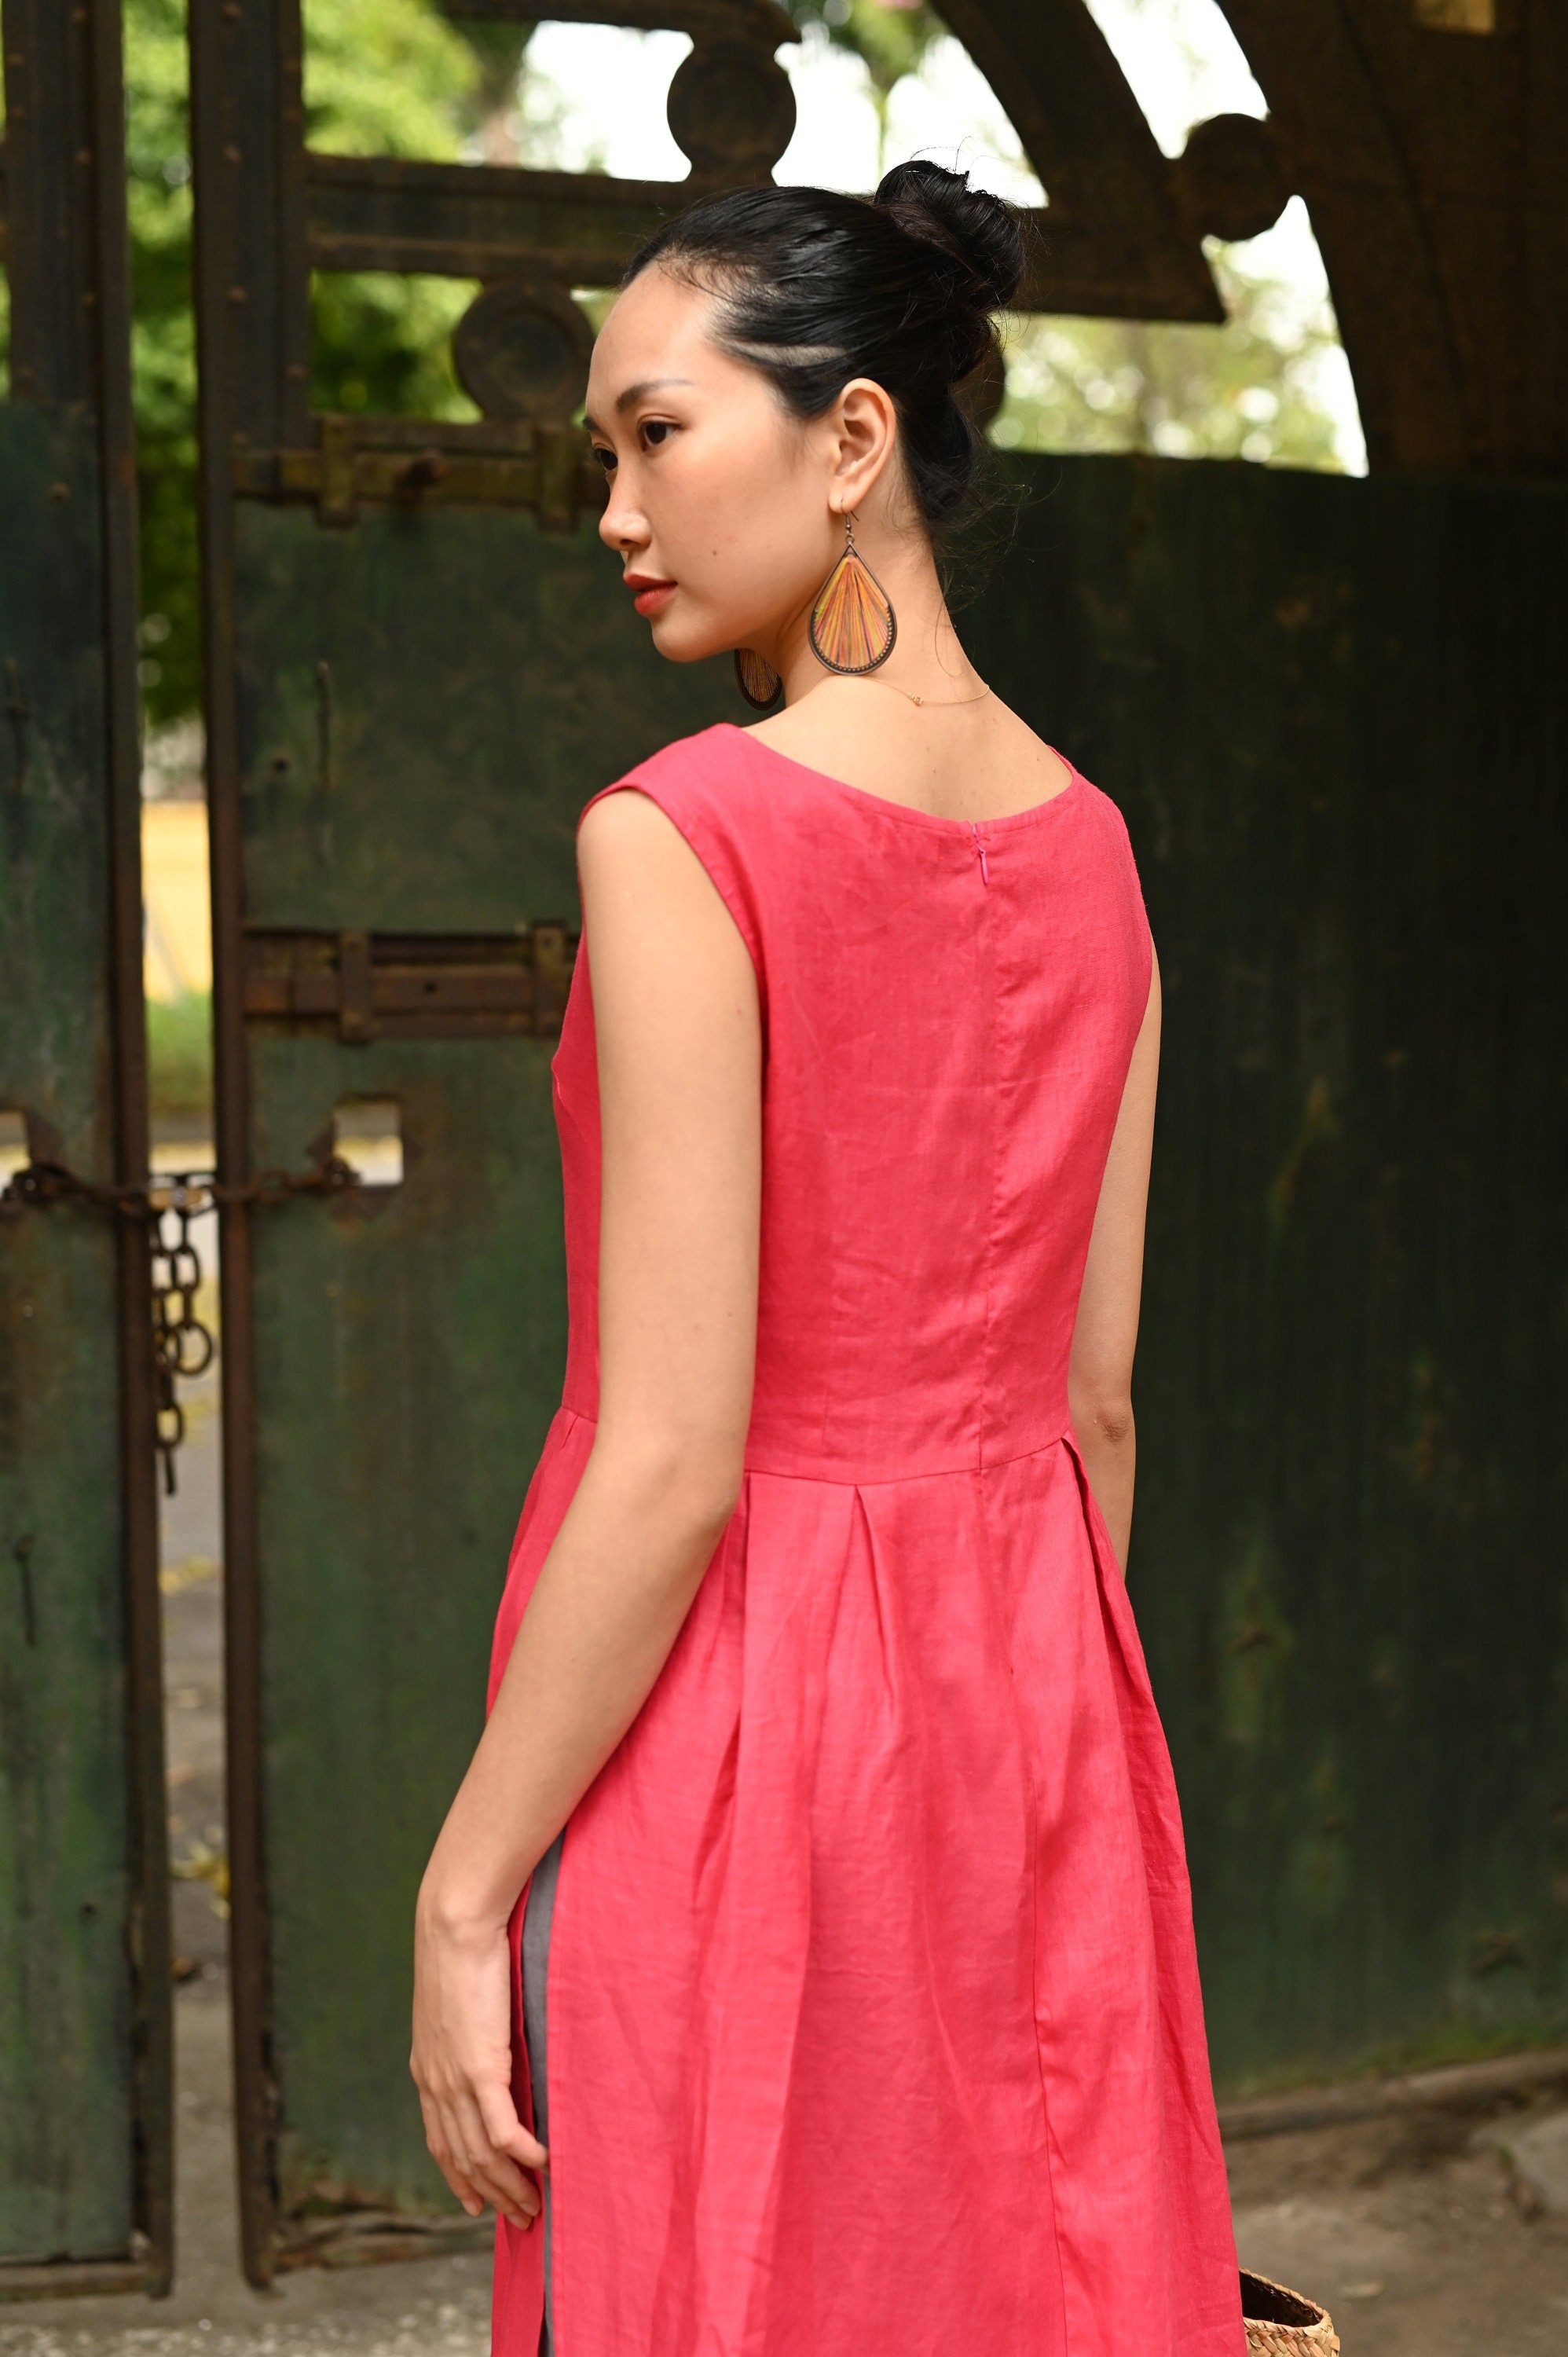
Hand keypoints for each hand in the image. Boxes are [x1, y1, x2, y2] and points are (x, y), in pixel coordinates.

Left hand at [410, 1894, 545, 2229]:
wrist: (453, 1925)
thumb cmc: (462, 1951)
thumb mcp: (458, 2004)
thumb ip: (468, 2034)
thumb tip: (489, 2045)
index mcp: (427, 2070)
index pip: (440, 2141)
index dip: (459, 2178)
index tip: (476, 2204)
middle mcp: (436, 2084)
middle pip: (464, 2158)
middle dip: (493, 2194)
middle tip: (523, 2216)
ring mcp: (455, 2081)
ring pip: (483, 2153)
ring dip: (512, 2185)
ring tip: (537, 2203)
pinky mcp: (480, 2069)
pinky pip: (503, 2129)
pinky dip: (523, 2154)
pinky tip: (544, 2164)